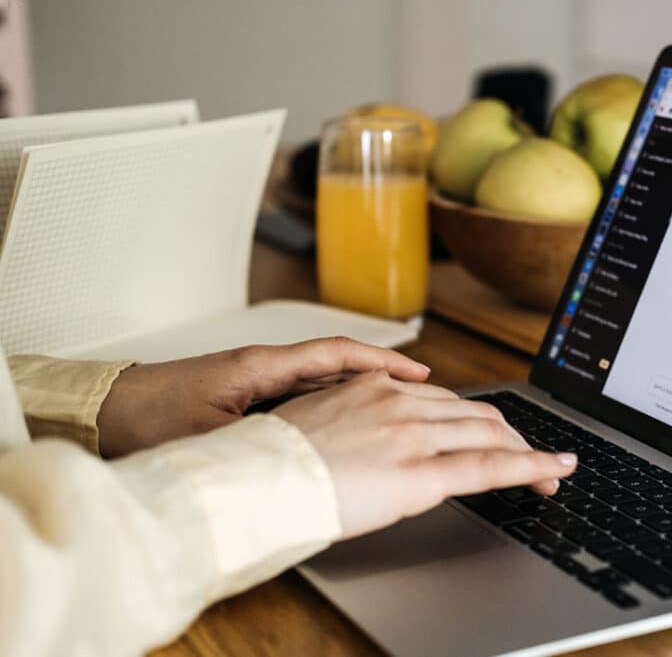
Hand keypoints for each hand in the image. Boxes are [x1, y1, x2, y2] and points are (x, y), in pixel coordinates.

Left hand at [96, 338, 429, 456]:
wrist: (104, 411)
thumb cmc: (147, 418)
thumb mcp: (207, 437)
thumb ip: (256, 442)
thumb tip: (301, 459)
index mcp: (260, 366)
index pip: (336, 354)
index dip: (382, 361)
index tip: (418, 371)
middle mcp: (265, 367)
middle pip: (339, 365)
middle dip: (383, 376)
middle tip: (425, 393)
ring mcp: (258, 381)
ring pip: (325, 381)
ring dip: (363, 391)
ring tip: (400, 408)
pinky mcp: (249, 396)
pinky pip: (306, 396)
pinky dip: (335, 405)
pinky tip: (351, 424)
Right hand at [274, 371, 577, 539]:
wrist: (252, 485)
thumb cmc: (276, 466)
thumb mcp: (321, 426)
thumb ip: (360, 424)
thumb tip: (379, 442)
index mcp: (376, 388)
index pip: (447, 401)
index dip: (480, 421)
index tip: (500, 435)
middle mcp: (400, 402)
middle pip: (476, 415)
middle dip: (512, 437)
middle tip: (535, 459)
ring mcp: (412, 435)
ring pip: (489, 435)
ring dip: (526, 453)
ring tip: (548, 471)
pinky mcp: (420, 472)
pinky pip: (489, 468)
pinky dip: (530, 467)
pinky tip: (552, 472)